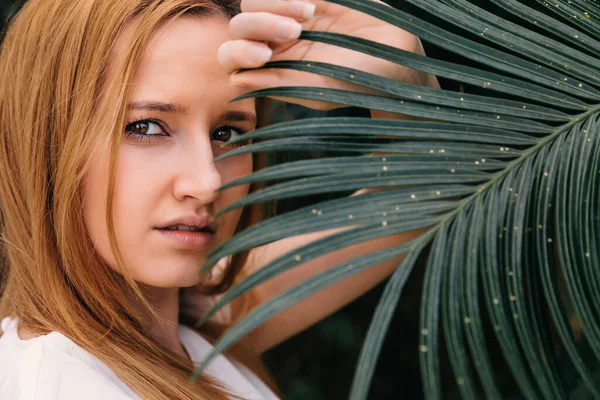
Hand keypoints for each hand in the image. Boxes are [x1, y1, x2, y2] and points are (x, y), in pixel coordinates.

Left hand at [218, 0, 435, 109]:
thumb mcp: (318, 88)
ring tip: (308, 13)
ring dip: (273, 4)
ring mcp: (290, 16)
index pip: (232, 57)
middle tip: (295, 32)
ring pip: (252, 1)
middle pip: (239, 25)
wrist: (398, 54)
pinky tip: (313, 3)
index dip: (238, 52)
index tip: (264, 55)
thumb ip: (277, 84)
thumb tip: (236, 78)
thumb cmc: (360, 80)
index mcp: (275, 68)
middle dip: (259, 25)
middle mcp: (277, 42)